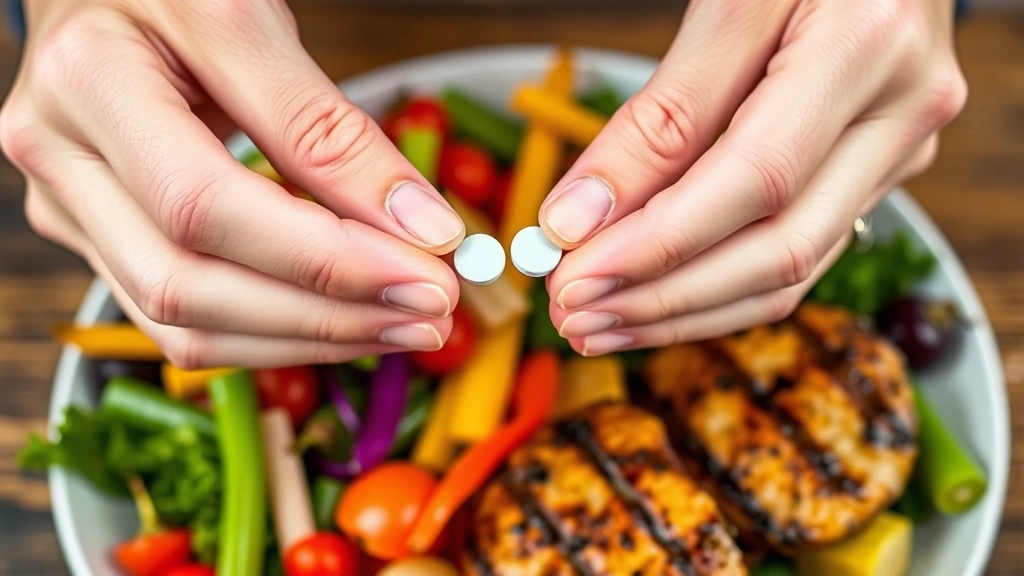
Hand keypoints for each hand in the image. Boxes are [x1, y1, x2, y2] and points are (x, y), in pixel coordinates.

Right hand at [1, 0, 464, 366]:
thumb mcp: (250, 22)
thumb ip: (329, 128)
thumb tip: (420, 225)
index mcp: (89, 84)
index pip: (205, 206)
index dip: (323, 259)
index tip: (424, 274)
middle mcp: (62, 160)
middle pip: (189, 288)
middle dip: (328, 315)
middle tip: (430, 311)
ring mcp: (73, 210)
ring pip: (185, 327)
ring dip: (311, 339)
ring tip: (404, 323)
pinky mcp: (102, 242)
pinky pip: (187, 321)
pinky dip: (277, 335)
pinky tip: (346, 321)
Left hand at [540, 0, 965, 354]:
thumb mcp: (727, 1)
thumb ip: (659, 115)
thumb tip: (579, 218)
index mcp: (867, 46)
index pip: (754, 180)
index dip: (656, 245)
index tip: (573, 277)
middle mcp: (901, 112)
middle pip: (777, 249)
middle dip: (662, 298)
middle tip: (573, 315)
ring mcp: (896, 149)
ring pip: (790, 271)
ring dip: (682, 310)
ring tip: (597, 323)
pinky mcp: (874, 171)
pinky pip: (795, 252)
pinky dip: (716, 288)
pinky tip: (652, 300)